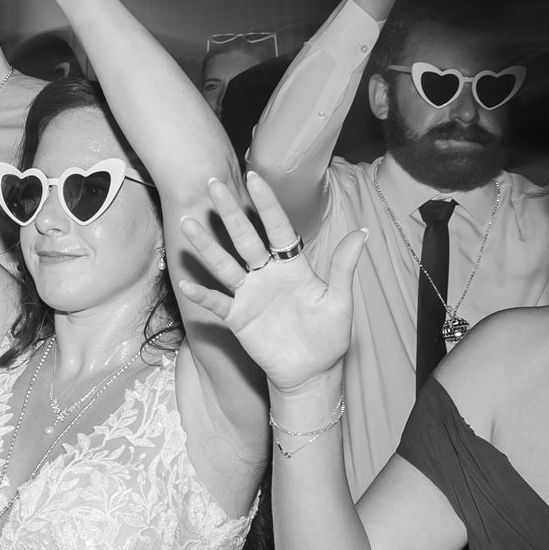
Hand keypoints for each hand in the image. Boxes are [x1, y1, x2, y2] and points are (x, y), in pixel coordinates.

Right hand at [172, 172, 365, 393]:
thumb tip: (362, 232)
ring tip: (187, 224)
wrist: (312, 372)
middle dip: (230, 212)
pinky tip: (186, 282)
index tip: (254, 177)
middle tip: (213, 184)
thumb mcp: (339, 301)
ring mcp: (250, 295)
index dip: (266, 204)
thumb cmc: (328, 336)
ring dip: (206, 246)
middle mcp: (267, 275)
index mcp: (292, 266)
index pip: (277, 228)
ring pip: (224, 265)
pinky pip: (217, 303)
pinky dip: (202, 295)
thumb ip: (343, 267)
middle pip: (245, 238)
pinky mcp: (238, 318)